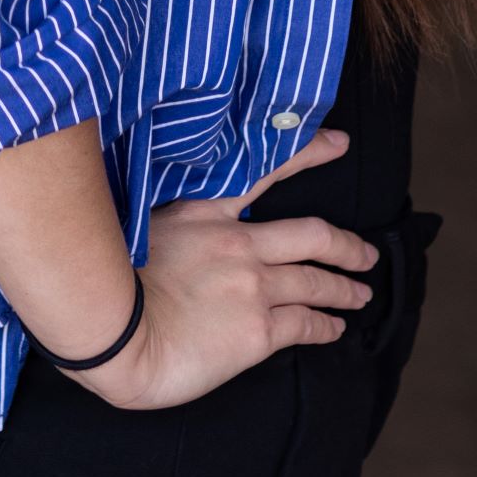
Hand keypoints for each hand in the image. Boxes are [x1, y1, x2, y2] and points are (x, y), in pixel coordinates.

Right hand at [81, 127, 377, 410]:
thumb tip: (190, 230)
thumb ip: (175, 221)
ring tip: (360, 293)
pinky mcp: (258, 330)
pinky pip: (306, 323)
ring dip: (344, 287)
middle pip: (311, 235)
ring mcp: (252, 286)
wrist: (113, 333)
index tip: (338, 143)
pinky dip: (327, 325)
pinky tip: (336, 328)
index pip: (266, 172)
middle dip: (346, 245)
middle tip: (366, 253)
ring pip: (316, 280)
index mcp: (204, 212)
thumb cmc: (110, 283)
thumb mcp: (139, 227)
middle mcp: (237, 242)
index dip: (308, 155)